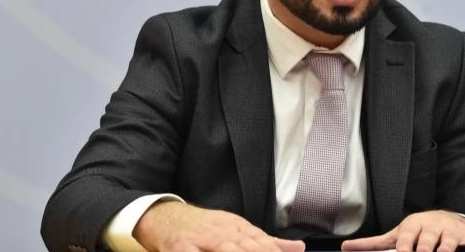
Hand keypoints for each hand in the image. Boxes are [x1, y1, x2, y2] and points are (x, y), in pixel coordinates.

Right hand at [133, 201, 304, 251]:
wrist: (166, 217)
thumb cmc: (205, 228)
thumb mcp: (237, 230)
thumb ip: (267, 242)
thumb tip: (299, 248)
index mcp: (238, 228)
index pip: (261, 242)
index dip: (274, 251)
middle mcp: (222, 231)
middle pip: (246, 246)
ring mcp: (201, 239)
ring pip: (224, 247)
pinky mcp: (180, 247)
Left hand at [341, 210, 464, 251]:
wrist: (445, 218)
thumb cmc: (417, 232)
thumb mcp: (396, 235)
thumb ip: (372, 244)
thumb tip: (344, 247)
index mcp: (412, 226)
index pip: (406, 241)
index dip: (404, 250)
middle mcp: (432, 226)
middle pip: (427, 246)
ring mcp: (450, 231)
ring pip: (447, 247)